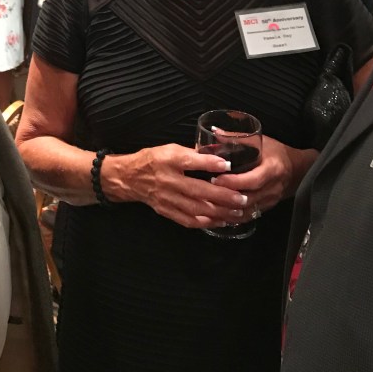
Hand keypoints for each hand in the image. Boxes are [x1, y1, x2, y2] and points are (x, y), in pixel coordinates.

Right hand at [122, 143, 250, 228]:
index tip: (229, 165)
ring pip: (195, 209)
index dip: (209, 163)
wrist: (130, 177)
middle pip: (197, 190)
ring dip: (218, 212)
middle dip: (222, 196)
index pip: (190, 161)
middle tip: (242, 199)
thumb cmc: (154, 159)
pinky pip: (188, 220)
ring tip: (236, 212)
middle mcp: (167, 180)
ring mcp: (166, 198)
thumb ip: (193, 154)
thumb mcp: (170, 149)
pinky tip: (220, 221)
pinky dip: (206, 222)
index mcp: (168, 160)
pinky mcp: (166, 211)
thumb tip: (219, 155)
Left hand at [210, 135, 313, 216]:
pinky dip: (233, 217)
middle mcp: (272, 187)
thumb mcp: (260, 141)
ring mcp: (270, 200)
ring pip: (247, 211)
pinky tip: (219, 213)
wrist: (296, 168)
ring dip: (228, 210)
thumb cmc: (274, 151)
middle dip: (226, 197)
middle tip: (207, 192)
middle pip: (248, 198)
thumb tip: (214, 132)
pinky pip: (249, 216)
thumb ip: (238, 138)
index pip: (253, 180)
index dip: (234, 182)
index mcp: (272, 169)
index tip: (216, 179)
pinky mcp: (266, 208)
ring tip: (209, 204)